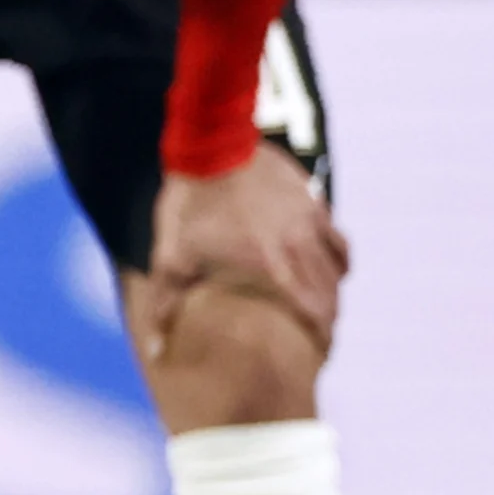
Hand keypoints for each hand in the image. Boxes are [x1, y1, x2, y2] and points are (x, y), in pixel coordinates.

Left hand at [140, 143, 347, 361]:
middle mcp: (299, 244)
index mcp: (272, 264)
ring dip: (334, 291)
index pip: (312, 309)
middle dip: (329, 319)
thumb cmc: (188, 202)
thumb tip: (156, 351)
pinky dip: (335, 258)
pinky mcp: (311, 200)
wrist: (211, 142)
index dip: (321, 335)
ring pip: (337, 267)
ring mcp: (309, 219)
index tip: (320, 352)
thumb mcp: (171, 256)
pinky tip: (328, 266)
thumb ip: (165, 305)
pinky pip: (335, 237)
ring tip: (326, 307)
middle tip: (323, 338)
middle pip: (330, 292)